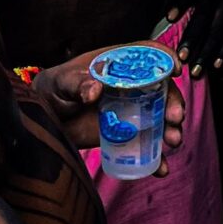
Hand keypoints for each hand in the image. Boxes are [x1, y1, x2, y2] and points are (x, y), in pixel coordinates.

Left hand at [26, 55, 188, 166]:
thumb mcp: (63, 83)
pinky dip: (156, 158)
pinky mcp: (126, 135)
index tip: (175, 70)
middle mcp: (131, 86)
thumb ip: (77, 83)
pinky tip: (161, 168)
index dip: (164, 59)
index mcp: (118, 64)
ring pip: (160, 117)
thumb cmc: (55, 91)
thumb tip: (94, 90)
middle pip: (161, 88)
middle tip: (175, 117)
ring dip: (171, 128)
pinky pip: (146, 146)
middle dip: (174, 101)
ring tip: (173, 140)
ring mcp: (131, 111)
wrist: (47, 119)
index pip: (148, 55)